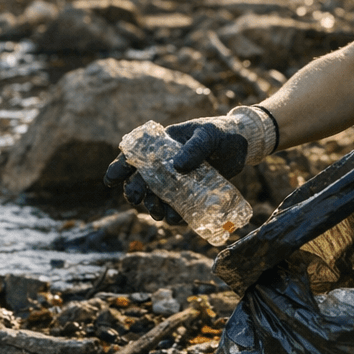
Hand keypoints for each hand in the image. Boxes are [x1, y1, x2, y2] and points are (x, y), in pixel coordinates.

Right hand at [103, 107, 276, 221]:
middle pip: (140, 181)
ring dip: (152, 208)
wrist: (242, 145)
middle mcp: (164, 164)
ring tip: (160, 215)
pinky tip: (176, 220)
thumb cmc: (221, 133)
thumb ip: (194, 148)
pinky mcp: (191, 194)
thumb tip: (176, 167)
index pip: (133, 156)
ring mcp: (177, 181)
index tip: (111, 181)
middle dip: (134, 193)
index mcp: (161, 145)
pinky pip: (176, 208)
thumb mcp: (207, 136)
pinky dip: (174, 216)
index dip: (119, 168)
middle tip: (137, 200)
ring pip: (156, 198)